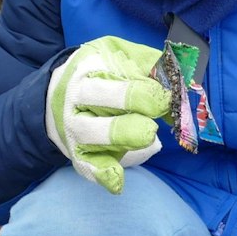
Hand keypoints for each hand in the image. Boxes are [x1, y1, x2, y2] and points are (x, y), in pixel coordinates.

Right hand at [45, 36, 171, 193]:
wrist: (59, 94)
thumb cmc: (100, 72)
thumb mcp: (119, 53)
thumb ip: (147, 63)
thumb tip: (177, 77)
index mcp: (88, 68)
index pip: (114, 76)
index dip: (144, 90)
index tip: (167, 97)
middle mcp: (76, 97)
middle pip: (97, 100)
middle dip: (129, 106)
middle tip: (156, 119)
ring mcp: (73, 127)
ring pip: (90, 134)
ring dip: (120, 138)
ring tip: (148, 138)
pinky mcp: (77, 152)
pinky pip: (85, 165)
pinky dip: (100, 174)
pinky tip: (117, 182)